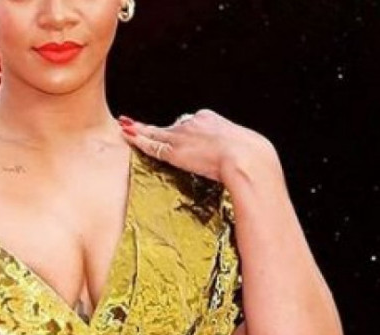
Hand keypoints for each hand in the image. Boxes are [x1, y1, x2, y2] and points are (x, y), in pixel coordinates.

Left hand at [118, 109, 282, 184]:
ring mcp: (182, 135)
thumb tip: (249, 168)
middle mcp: (195, 123)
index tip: (181, 134)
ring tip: (127, 126)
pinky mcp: (173, 149)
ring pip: (157, 131)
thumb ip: (238, 155)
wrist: (247, 160)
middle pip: (174, 126)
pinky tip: (127, 133)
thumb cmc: (252, 160)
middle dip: (165, 131)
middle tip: (150, 131)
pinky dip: (137, 138)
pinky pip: (150, 142)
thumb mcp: (246, 151)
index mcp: (213, 121)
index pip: (193, 122)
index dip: (185, 130)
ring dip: (141, 130)